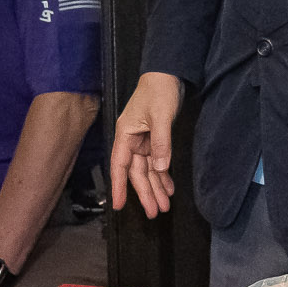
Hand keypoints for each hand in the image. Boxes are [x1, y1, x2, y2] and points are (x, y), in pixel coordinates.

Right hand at [109, 72, 182, 217]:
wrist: (168, 74)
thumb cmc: (159, 91)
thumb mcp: (160, 116)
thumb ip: (161, 143)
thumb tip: (160, 168)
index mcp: (126, 134)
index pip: (120, 166)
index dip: (119, 186)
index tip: (118, 206)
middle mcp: (132, 140)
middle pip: (136, 172)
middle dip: (145, 192)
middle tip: (154, 213)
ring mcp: (143, 141)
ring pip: (148, 170)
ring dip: (156, 187)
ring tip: (164, 206)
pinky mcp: (155, 139)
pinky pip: (157, 162)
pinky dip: (163, 174)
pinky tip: (169, 188)